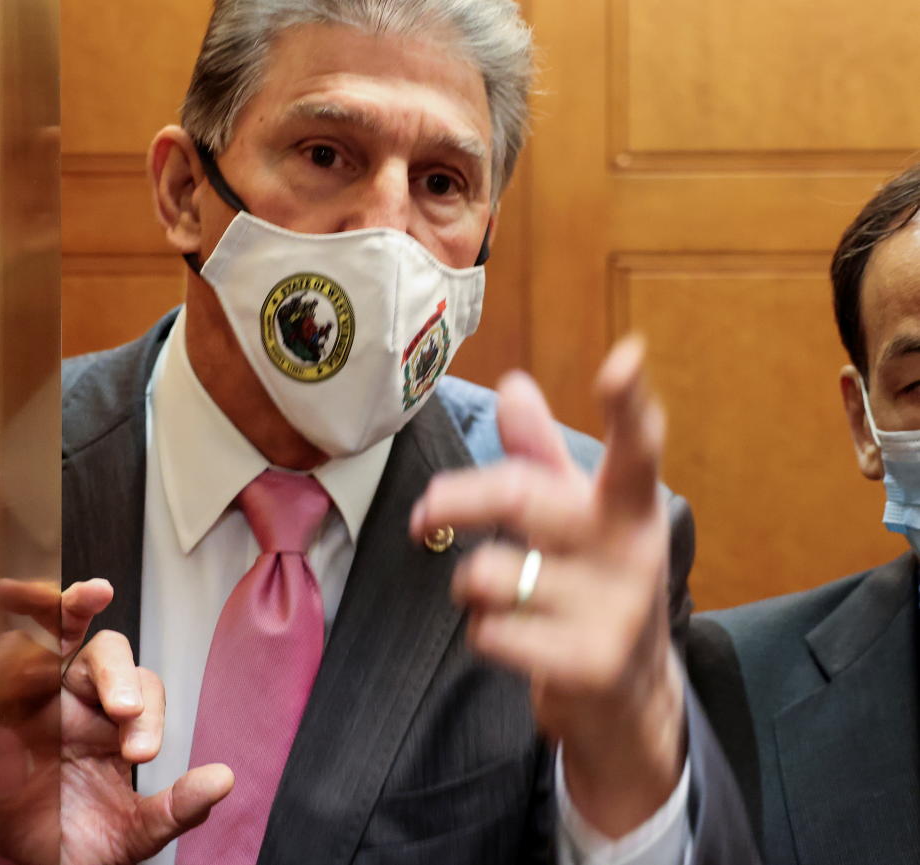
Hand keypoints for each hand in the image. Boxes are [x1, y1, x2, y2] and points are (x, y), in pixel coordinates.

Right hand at [0, 579, 233, 863]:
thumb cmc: (79, 846)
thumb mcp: (134, 833)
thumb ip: (177, 808)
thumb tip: (223, 779)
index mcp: (116, 726)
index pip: (143, 689)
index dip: (149, 712)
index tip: (141, 754)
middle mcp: (79, 703)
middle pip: (105, 652)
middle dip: (116, 672)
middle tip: (124, 713)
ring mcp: (36, 702)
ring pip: (55, 636)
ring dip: (70, 611)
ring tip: (85, 598)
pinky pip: (1, 662)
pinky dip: (12, 634)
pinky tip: (13, 615)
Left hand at [409, 338, 683, 836]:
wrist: (632, 700)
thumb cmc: (591, 584)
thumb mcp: (577, 515)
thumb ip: (540, 454)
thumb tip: (513, 384)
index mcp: (628, 505)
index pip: (634, 446)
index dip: (628, 402)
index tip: (625, 358)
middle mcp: (630, 549)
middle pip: (517, 496)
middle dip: (453, 500)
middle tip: (424, 515)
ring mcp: (615, 610)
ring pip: (486, 573)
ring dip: (468, 585)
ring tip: (498, 596)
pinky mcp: (589, 664)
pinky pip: (488, 631)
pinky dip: (481, 633)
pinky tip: (514, 639)